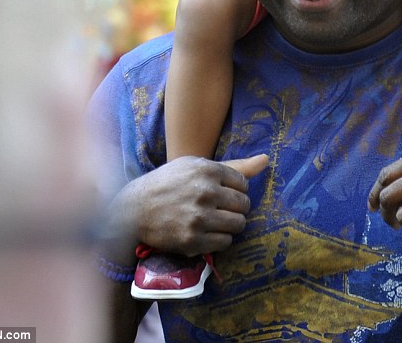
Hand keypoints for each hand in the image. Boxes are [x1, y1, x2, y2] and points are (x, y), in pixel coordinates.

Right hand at [112, 154, 267, 258]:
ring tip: (216, 221)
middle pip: (244, 205)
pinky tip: (206, 231)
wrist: (134, 208)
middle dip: (236, 208)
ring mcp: (199, 217)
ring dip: (231, 225)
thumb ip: (233, 165)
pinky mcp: (193, 240)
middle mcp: (205, 192)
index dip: (236, 190)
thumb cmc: (169, 182)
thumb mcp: (195, 165)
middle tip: (221, 209)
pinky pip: (224, 242)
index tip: (224, 194)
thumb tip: (267, 159)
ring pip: (238, 225)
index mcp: (207, 169)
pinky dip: (220, 239)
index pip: (243, 184)